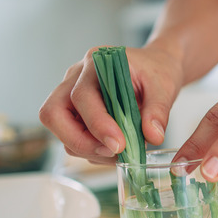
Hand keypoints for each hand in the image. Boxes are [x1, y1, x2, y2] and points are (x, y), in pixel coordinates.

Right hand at [39, 45, 182, 164]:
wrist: (154, 68)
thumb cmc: (156, 72)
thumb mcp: (165, 86)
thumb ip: (158, 110)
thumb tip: (153, 137)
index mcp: (96, 64)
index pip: (82, 96)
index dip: (97, 124)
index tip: (119, 145)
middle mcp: (75, 78)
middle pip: (52, 114)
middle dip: (79, 141)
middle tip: (112, 152)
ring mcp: (70, 95)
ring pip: (60, 130)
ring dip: (87, 149)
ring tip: (121, 152)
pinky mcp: (76, 113)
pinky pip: (72, 137)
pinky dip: (92, 150)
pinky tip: (116, 150)